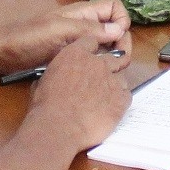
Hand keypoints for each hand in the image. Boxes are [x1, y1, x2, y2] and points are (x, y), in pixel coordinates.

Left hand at [0, 0, 130, 72]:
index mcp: (82, 13)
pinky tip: (94, 77)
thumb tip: (119, 30)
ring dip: (111, 57)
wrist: (0, 53)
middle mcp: (84, 25)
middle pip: (115, 28)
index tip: (116, 41)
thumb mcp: (58, 31)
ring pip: (105, 46)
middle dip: (121, 43)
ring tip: (107, 72)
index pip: (115, 9)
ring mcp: (77, 42)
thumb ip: (88, 29)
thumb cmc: (27, 38)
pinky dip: (98, 65)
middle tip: (116, 63)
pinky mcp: (70, 57)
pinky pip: (92, 58)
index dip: (122, 22)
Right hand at [28, 34, 131, 149]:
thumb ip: (56, 72)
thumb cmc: (47, 106)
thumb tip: (56, 76)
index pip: (91, 42)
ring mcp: (112, 80)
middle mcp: (97, 63)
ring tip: (104, 97)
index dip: (91, 50)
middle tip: (100, 79)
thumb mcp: (43, 81)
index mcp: (76, 54)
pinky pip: (127, 95)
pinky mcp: (121, 100)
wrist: (60, 127)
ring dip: (114, 84)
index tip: (90, 57)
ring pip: (121, 76)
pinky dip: (120, 100)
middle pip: (111, 58)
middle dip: (107, 67)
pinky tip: (110, 108)